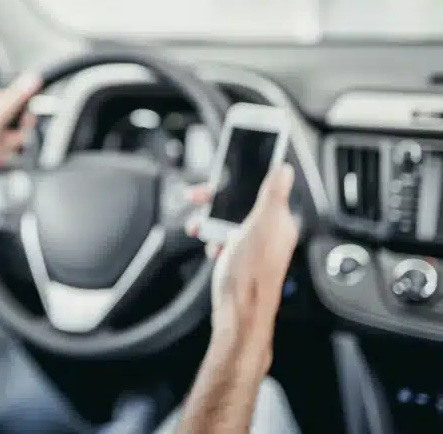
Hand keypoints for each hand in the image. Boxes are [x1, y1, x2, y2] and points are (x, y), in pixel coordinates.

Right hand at [186, 165, 299, 348]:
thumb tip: (286, 169)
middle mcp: (270, 234)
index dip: (238, 181)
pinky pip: (225, 241)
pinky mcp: (242, 260)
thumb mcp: (261, 226)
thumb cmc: (251, 276)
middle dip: (217, 202)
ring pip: (230, 222)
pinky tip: (212, 247)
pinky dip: (214, 241)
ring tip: (201, 228)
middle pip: (242, 205)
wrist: (239, 315)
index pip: (261, 190)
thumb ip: (274, 195)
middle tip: (198, 200)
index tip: (219, 178)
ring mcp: (256, 248)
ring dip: (212, 223)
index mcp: (280, 222)